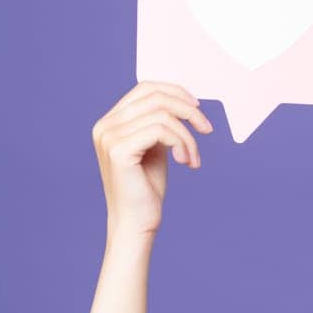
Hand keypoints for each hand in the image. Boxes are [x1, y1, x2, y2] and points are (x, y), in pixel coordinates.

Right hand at [92, 80, 213, 237]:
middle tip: (207, 129)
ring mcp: (109, 137)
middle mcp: (105, 126)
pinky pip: (161, 131)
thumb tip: (183, 102)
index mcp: (111, 122)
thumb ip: (160, 124)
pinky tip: (186, 162)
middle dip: (188, 111)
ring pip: (162, 115)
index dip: (175, 92)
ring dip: (187, 136)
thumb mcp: (155, 148)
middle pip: (155, 97)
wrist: (136, 223)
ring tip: (193, 158)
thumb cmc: (146, 190)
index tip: (197, 109)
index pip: (145, 88)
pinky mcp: (119, 150)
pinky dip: (182, 143)